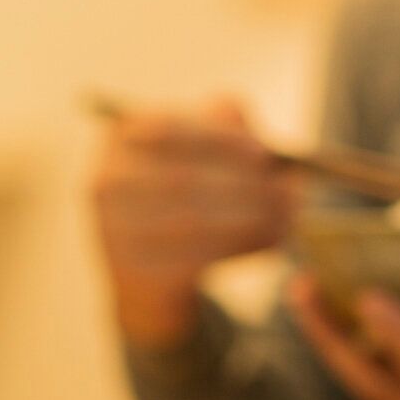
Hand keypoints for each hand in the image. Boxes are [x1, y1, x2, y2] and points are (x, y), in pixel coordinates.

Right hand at [91, 95, 298, 347]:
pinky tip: (272, 243)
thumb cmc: (187, 195)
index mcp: (121, 138)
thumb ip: (229, 126)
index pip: (168, 129)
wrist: (152, 273)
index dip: (220, 140)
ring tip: (289, 219)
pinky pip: (194, 260)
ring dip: (252, 220)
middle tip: (293, 193)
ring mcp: (112, 230)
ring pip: (193, 223)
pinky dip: (241, 249)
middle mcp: (106, 181)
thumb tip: (267, 150)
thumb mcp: (202, 151)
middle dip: (246, 186)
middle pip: (182, 179)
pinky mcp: (133, 273)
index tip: (263, 154)